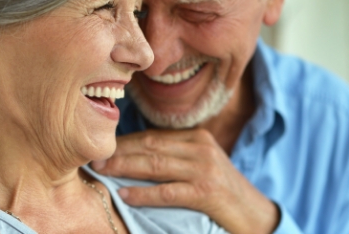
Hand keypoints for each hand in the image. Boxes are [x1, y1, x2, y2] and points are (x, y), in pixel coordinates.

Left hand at [92, 129, 278, 233]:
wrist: (252, 211)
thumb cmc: (220, 187)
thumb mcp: (200, 163)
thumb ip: (175, 155)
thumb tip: (137, 156)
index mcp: (196, 137)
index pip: (154, 136)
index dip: (127, 142)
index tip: (105, 147)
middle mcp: (199, 148)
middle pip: (151, 146)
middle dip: (121, 152)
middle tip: (96, 158)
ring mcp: (203, 168)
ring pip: (156, 165)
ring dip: (126, 167)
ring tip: (103, 171)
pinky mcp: (206, 192)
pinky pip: (167, 191)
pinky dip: (144, 193)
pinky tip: (125, 195)